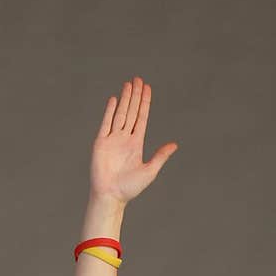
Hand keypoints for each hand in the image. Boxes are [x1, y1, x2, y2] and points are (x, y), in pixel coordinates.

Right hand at [89, 76, 177, 204]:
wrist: (110, 196)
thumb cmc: (129, 188)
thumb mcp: (150, 171)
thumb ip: (160, 156)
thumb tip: (174, 145)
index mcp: (136, 143)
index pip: (141, 118)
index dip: (144, 103)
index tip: (147, 88)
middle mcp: (124, 139)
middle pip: (131, 112)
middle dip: (135, 96)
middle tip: (138, 79)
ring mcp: (112, 140)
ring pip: (120, 114)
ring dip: (125, 99)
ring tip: (129, 84)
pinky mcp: (100, 143)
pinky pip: (106, 123)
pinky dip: (110, 111)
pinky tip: (114, 99)